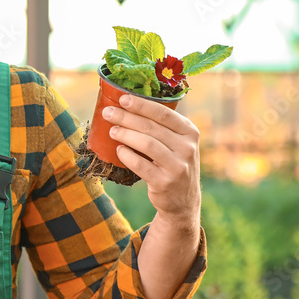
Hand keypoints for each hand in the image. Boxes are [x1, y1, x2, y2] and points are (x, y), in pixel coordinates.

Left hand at [102, 94, 200, 227]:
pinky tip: (118, 150)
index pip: (164, 113)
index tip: (122, 98)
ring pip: (147, 144)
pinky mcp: (165, 182)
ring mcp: (178, 166)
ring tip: (112, 131)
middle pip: (152, 127)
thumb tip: (126, 107)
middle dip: (127, 118)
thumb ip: (161, 127)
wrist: (183, 200)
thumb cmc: (172, 163)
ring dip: (125, 135)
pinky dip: (127, 155)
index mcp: (190, 132)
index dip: (141, 105)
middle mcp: (188, 148)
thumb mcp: (177, 143)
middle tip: (108, 113)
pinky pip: (141, 165)